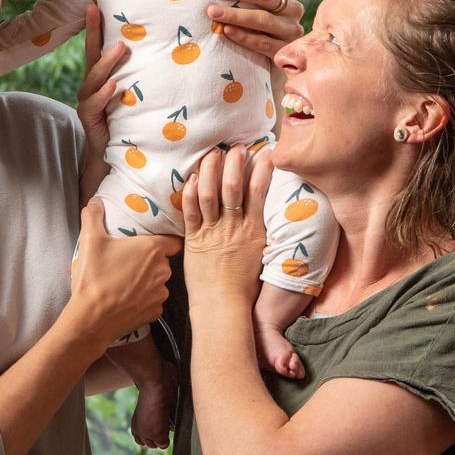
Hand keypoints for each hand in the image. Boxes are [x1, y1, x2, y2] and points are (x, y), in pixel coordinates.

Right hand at [68, 199, 181, 347]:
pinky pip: (154, 300)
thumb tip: (94, 202)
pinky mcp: (156, 312)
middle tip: (130, 260)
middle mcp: (163, 270)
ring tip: (126, 281)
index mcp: (152, 249)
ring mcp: (161, 293)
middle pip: (163, 260)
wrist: (91, 319)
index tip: (154, 239)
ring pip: (159, 281)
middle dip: (150, 260)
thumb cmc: (94, 277)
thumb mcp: (90, 240)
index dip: (166, 239)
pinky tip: (128, 299)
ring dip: (148, 280)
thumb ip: (93, 216)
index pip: (173, 240)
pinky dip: (144, 299)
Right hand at [75, 4, 125, 158]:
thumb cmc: (124, 118)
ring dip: (107, 62)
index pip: (95, 46)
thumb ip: (137, 74)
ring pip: (94, 78)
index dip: (93, 26)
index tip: (93, 4)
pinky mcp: (88, 116)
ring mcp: (87, 100)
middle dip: (96, 35)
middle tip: (107, 16)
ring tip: (120, 48)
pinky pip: (94, 102)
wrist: (111, 151)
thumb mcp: (131, 93)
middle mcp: (90, 84)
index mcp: (99, 75)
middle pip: (92, 56)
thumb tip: (163, 49)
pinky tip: (114, 85)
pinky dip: (105, 93)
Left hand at [182, 146, 272, 308]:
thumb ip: (257, 231)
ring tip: (212, 154)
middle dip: (234, 162)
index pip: (259, 191)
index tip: (264, 152)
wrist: (223, 307)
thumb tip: (259, 212)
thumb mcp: (259, 254)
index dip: (262, 168)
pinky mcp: (194, 240)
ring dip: (210, 170)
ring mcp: (213, 232)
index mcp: (254, 231)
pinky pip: (190, 211)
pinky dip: (190, 192)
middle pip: (234, 186)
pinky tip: (191, 178)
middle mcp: (234, 228)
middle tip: (236, 147)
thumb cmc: (243, 286)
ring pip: (210, 193)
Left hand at [207, 0, 304, 58]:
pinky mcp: (285, 51)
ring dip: (235, 14)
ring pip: (263, 19)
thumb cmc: (259, 27)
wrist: (280, 60)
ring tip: (213, 12)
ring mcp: (291, 30)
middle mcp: (292, 8)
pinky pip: (263, 43)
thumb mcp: (257, 5)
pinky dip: (243, 36)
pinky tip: (227, 31)